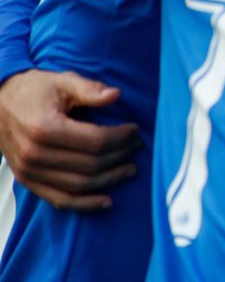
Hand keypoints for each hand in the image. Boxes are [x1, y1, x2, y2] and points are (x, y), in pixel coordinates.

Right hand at [0, 70, 140, 209]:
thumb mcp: (62, 81)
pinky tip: (106, 201)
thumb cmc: (34, 90)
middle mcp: (34, 154)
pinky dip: (84, 204)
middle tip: (137, 147)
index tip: (135, 131)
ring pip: (79, 185)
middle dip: (120, 157)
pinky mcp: (27, 181)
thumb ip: (89, 89)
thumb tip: (115, 95)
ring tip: (130, 169)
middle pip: (90, 165)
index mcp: (45, 128)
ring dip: (109, 180)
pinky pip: (59, 200)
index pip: (95, 141)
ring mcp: (29, 171)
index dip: (121, 138)